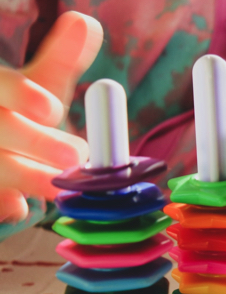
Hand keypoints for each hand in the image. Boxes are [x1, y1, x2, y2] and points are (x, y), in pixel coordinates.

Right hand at [0, 11, 102, 222]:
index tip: (53, 109)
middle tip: (76, 156)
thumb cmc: (18, 113)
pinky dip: (0, 204)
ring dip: (23, 177)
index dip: (20, 93)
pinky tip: (19, 208)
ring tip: (62, 188)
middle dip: (35, 142)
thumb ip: (61, 58)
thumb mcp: (36, 85)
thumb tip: (87, 24)